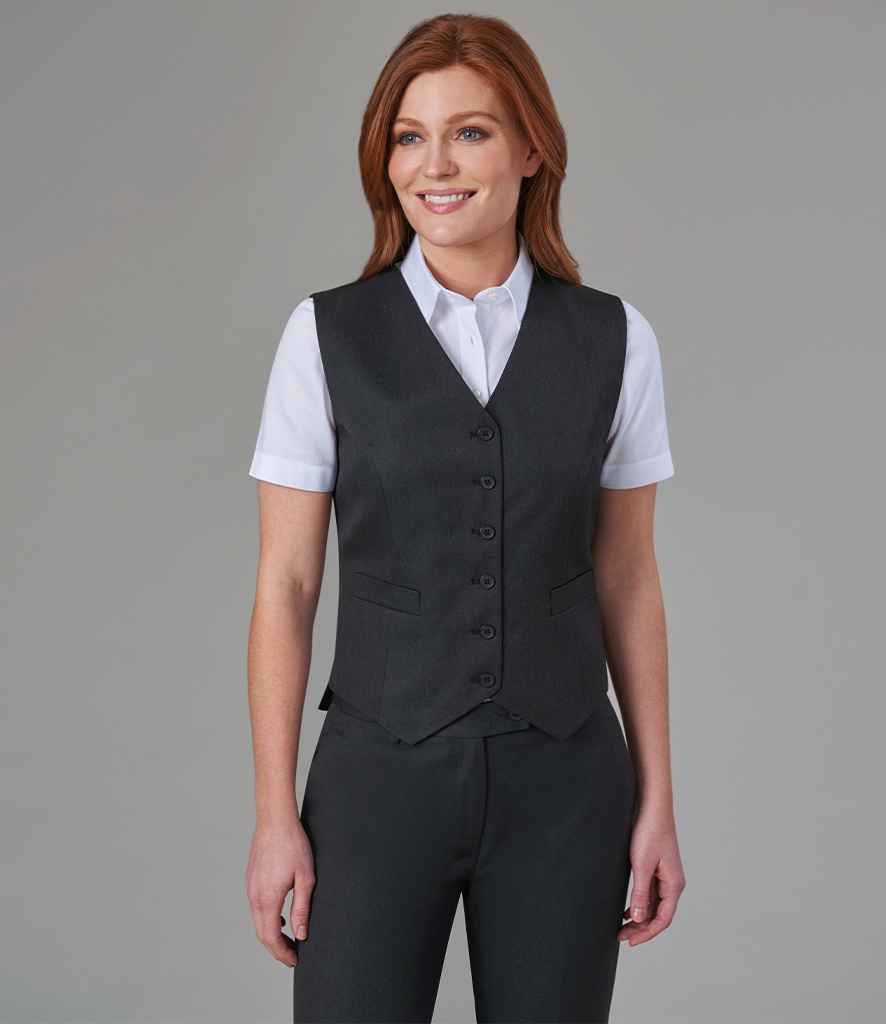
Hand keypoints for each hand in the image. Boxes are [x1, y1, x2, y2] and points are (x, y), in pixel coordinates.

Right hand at [246, 819, 315, 966]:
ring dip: (271, 933)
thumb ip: (302, 908)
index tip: (294, 960)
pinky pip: (256, 907)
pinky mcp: (251, 880)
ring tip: (289, 938)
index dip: (282, 953)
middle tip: (292, 955)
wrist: (275, 820)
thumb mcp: (306, 877)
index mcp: (268, 898)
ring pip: (258, 921)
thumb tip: (301, 933)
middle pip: (262, 933)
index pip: (271, 937)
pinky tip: (281, 916)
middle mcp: (255, 896)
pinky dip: (267, 919)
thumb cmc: (293, 844)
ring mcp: (250, 887)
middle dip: (276, 948)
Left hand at [618, 803, 685, 945]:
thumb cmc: (649, 831)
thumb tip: (639, 919)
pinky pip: (651, 893)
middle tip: (621, 937)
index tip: (630, 942)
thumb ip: (641, 893)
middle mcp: (673, 882)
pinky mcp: (658, 867)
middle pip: (659, 915)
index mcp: (674, 884)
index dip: (647, 933)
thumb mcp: (641, 865)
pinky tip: (628, 909)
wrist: (652, 806)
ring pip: (655, 905)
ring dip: (640, 917)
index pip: (663, 919)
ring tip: (622, 927)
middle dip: (642, 928)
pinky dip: (641, 904)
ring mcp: (666, 875)